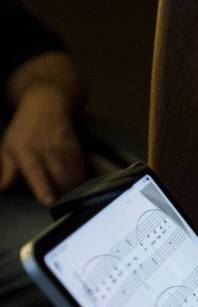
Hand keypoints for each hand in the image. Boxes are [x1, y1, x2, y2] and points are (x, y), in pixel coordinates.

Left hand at [1, 83, 83, 204]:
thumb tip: (1, 188)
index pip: (36, 173)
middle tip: (61, 202)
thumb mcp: (7, 147)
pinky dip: (80, 179)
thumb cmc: (23, 130)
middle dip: (63, 193)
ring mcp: (63, 148)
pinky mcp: (76, 148)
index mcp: (25, 151)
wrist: (46, 105)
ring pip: (74, 175)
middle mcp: (46, 150)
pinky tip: (76, 183)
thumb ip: (6, 170)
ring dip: (73, 188)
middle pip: (61, 178)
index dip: (43, 188)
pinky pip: (81, 169)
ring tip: (68, 194)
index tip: (49, 201)